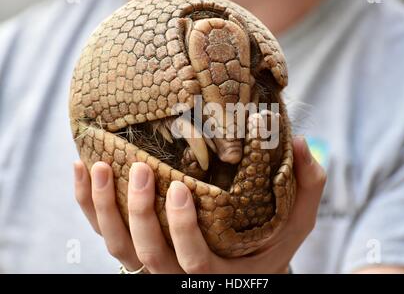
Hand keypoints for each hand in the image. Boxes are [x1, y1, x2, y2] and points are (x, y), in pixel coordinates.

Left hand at [74, 136, 325, 272]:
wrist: (242, 263)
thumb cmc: (269, 240)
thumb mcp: (297, 219)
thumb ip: (307, 185)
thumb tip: (302, 143)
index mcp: (218, 270)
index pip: (193, 260)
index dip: (182, 228)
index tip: (179, 187)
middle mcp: (178, 273)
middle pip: (146, 254)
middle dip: (139, 212)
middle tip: (140, 168)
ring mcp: (151, 263)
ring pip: (117, 244)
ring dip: (103, 206)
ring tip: (99, 165)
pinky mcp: (135, 246)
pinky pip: (103, 230)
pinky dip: (87, 202)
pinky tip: (82, 168)